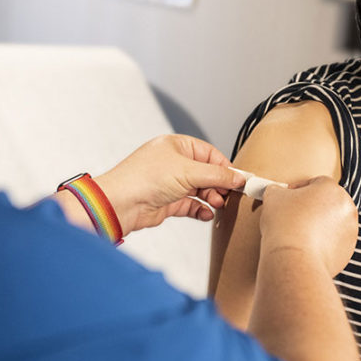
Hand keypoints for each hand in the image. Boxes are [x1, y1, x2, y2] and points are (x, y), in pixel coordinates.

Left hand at [96, 135, 245, 235]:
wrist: (120, 203)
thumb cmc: (144, 178)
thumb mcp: (188, 171)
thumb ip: (217, 175)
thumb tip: (238, 177)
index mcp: (176, 146)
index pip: (209, 154)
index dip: (225, 167)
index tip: (240, 180)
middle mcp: (173, 163)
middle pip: (206, 173)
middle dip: (219, 185)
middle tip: (230, 195)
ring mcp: (170, 183)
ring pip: (199, 190)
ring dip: (211, 198)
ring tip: (218, 204)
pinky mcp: (167, 202)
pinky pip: (190, 205)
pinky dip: (200, 210)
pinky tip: (207, 214)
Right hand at [259, 176, 357, 276]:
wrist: (294, 259)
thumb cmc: (285, 225)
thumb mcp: (273, 196)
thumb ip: (278, 190)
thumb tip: (277, 192)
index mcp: (332, 188)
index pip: (315, 183)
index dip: (298, 190)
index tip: (287, 198)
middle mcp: (346, 207)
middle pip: (327, 202)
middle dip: (311, 207)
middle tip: (293, 215)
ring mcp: (350, 230)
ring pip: (331, 223)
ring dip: (317, 225)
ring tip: (298, 232)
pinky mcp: (347, 250)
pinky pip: (333, 242)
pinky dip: (322, 243)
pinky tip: (305, 246)